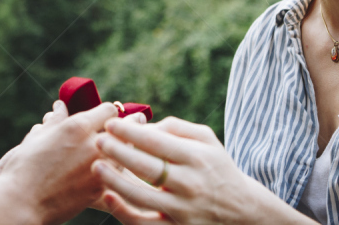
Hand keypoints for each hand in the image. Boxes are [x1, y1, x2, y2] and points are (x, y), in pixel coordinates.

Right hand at [0, 101, 118, 224]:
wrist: (20, 203)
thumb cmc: (23, 167)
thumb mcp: (37, 137)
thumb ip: (55, 120)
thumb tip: (60, 106)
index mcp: (78, 127)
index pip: (110, 110)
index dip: (108, 112)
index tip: (108, 117)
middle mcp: (93, 145)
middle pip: (124, 130)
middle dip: (127, 127)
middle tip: (134, 124)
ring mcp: (99, 169)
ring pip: (124, 154)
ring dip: (123, 150)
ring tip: (120, 149)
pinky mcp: (99, 190)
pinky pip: (115, 176)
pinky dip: (114, 171)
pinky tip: (111, 171)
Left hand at [92, 116, 276, 224]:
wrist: (242, 210)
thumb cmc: (216, 167)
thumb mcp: (207, 139)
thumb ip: (176, 127)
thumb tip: (144, 125)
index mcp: (196, 157)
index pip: (157, 141)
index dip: (130, 132)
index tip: (110, 124)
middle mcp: (190, 183)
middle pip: (146, 167)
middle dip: (118, 151)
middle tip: (97, 140)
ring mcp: (183, 210)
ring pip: (141, 197)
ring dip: (115, 180)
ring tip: (96, 166)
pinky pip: (145, 224)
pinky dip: (124, 212)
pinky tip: (108, 196)